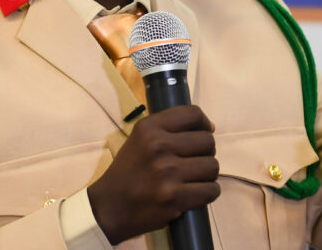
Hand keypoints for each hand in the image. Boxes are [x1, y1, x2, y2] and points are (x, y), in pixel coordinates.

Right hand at [87, 105, 219, 244]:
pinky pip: (210, 190)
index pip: (192, 114)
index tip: (203, 133)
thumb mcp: (139, 140)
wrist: (109, 207)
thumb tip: (209, 127)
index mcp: (149, 128)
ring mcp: (167, 173)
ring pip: (212, 167)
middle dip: (206, 153)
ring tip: (192, 179)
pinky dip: (208, 193)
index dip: (203, 124)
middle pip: (208, 141)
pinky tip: (194, 194)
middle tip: (193, 162)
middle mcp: (158, 146)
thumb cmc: (128, 172)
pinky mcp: (174, 198)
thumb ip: (168, 130)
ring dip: (207, 175)